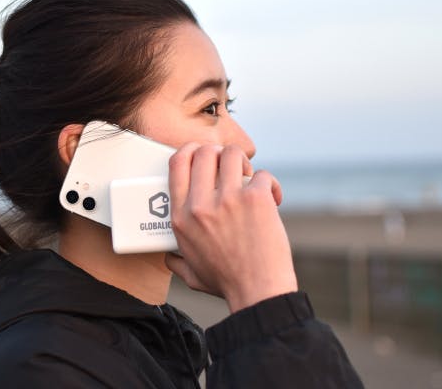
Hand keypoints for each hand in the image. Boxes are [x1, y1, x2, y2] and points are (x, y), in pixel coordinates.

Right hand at [165, 143, 297, 312]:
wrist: (258, 292)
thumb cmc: (226, 283)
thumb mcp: (189, 272)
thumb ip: (175, 260)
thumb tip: (167, 255)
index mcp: (181, 218)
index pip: (177, 163)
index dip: (190, 150)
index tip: (201, 153)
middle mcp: (200, 205)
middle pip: (204, 151)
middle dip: (218, 153)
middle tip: (230, 168)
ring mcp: (228, 199)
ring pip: (232, 154)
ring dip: (242, 162)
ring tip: (249, 177)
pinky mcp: (256, 199)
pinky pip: (263, 175)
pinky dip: (270, 185)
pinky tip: (274, 199)